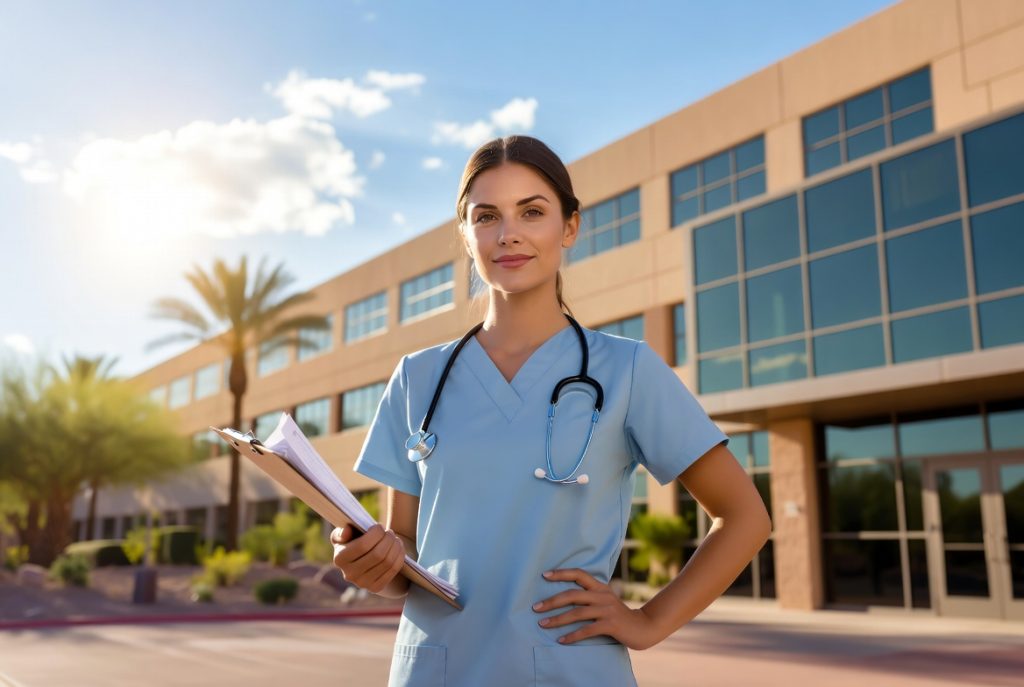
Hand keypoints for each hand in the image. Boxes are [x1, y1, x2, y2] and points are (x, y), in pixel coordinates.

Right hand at [331, 523, 405, 593]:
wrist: (362, 560)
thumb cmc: (353, 542)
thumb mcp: (344, 535)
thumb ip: (341, 531)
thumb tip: (346, 532)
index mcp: (339, 558)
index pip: (362, 545)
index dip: (376, 534)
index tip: (379, 526)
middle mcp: (349, 574)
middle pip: (378, 554)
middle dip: (388, 539)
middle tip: (390, 532)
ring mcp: (363, 583)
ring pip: (387, 562)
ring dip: (395, 546)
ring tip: (395, 538)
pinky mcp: (375, 588)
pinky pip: (393, 569)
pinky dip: (399, 556)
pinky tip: (398, 547)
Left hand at [533, 568, 662, 649]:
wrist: (643, 627)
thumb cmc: (619, 615)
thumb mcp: (605, 600)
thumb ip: (590, 596)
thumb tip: (565, 597)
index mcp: (600, 587)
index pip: (579, 574)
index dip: (561, 573)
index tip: (544, 575)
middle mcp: (603, 595)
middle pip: (573, 595)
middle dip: (552, 601)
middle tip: (536, 607)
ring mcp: (607, 610)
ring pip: (577, 613)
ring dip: (557, 619)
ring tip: (542, 624)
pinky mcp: (610, 625)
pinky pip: (587, 630)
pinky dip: (572, 635)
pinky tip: (561, 640)